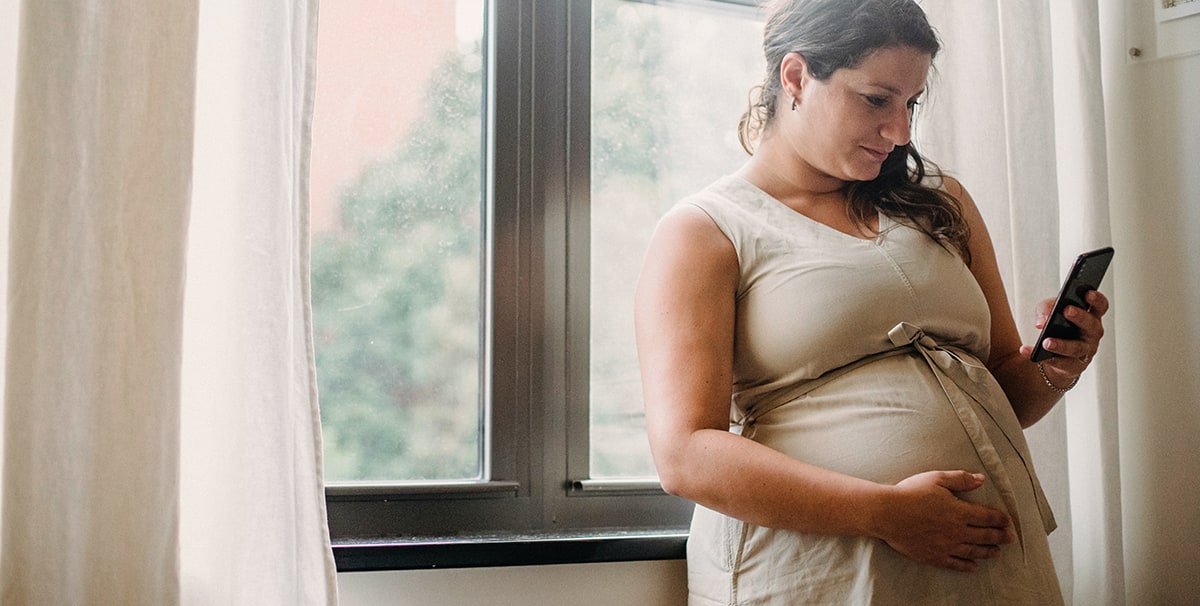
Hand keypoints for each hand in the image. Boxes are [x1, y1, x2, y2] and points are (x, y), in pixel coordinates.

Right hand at [873, 470, 1013, 571]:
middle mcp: (957, 531)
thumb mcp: (936, 478)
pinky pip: (955, 564)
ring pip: (973, 551)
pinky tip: (973, 567)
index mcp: (959, 511)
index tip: (1008, 522)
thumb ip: (960, 479)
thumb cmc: (909, 493)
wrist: (887, 513)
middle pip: (985, 536)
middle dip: (1000, 537)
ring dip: (988, 552)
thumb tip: (980, 479)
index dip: (1001, 519)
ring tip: (996, 552)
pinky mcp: (933, 556)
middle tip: (1010, 539)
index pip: (988, 517)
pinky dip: (967, 566)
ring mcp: (946, 546)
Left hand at [1019, 289, 1108, 379]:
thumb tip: (1041, 322)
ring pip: (1076, 348)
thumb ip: (1047, 309)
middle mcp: (1092, 334)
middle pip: (1090, 325)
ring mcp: (1085, 351)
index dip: (1096, 299)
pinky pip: (1058, 362)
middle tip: (1067, 310)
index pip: (1100, 306)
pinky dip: (1041, 356)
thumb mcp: (1050, 310)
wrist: (1055, 353)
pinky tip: (1026, 351)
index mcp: (1091, 316)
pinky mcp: (1072, 366)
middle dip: (1080, 317)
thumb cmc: (1058, 325)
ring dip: (1061, 344)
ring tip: (1046, 342)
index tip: (1088, 293)